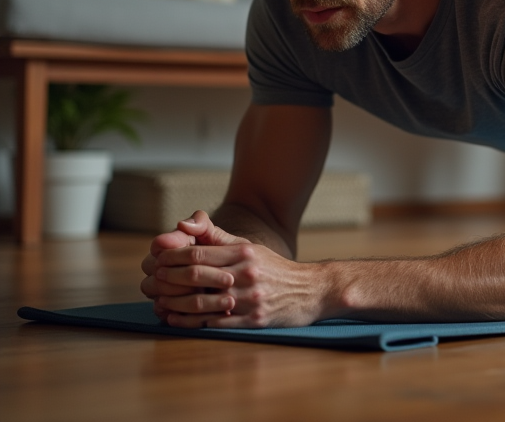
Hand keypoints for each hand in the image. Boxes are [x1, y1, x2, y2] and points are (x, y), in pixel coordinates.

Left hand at [147, 215, 326, 328]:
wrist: (309, 291)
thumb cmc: (273, 268)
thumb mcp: (249, 248)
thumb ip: (217, 237)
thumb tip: (185, 224)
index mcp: (244, 253)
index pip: (199, 253)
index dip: (173, 257)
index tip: (157, 259)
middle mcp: (246, 274)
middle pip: (196, 275)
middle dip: (169, 278)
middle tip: (152, 279)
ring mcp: (250, 299)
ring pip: (201, 302)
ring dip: (174, 303)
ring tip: (159, 301)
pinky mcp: (252, 320)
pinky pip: (214, 323)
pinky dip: (190, 322)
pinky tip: (175, 319)